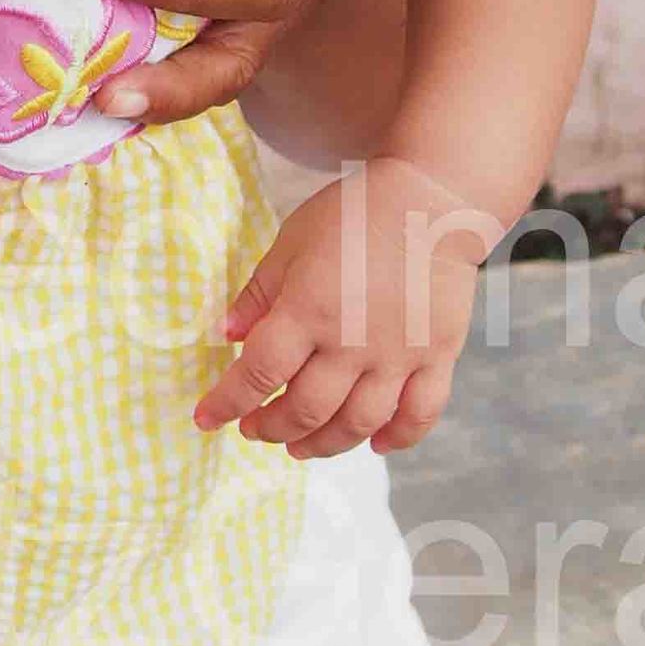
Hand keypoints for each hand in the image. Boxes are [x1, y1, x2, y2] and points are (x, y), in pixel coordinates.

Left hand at [195, 155, 483, 459]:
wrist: (432, 199)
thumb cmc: (354, 214)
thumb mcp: (291, 242)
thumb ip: (259, 293)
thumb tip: (228, 337)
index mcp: (308, 310)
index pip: (257, 374)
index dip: (226, 403)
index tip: (206, 418)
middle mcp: (352, 343)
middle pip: (305, 409)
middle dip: (271, 428)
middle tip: (255, 429)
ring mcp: (399, 355)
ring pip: (357, 423)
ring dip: (322, 444)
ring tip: (300, 446)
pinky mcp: (438, 356)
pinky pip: (419, 414)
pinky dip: (397, 438)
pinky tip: (375, 444)